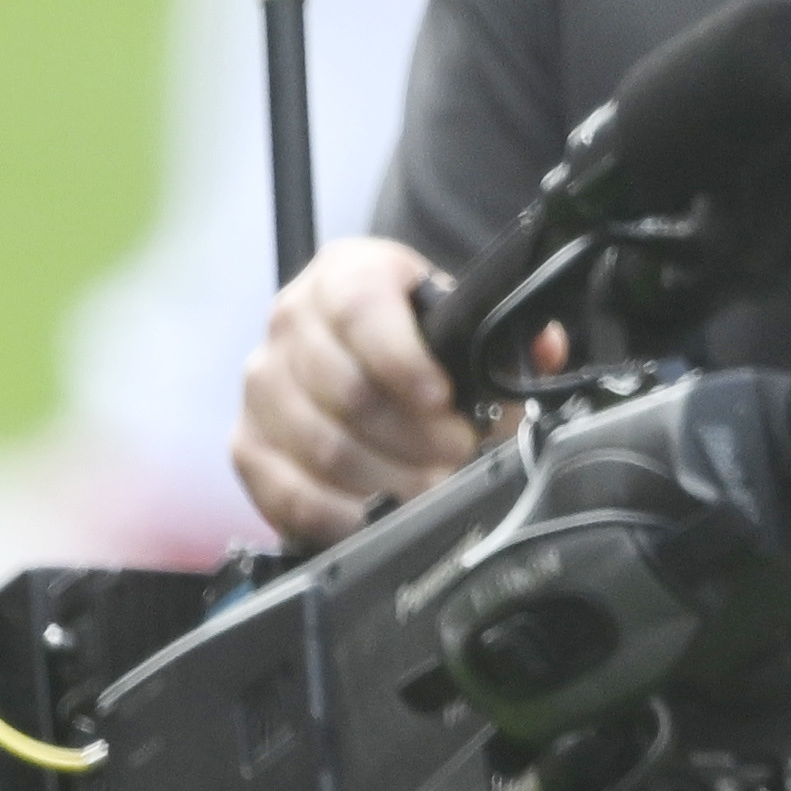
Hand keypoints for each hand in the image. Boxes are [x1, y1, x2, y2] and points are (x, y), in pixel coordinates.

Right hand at [231, 235, 480, 541]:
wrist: (364, 346)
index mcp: (346, 273)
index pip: (362, 309)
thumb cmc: (413, 332)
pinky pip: (288, 491)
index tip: (443, 398)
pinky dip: (339, 513)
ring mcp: (263, 385)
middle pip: (345, 389)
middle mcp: (292, 322)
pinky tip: (378, 517)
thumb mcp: (456, 317)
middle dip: (414, 435)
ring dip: (387, 478)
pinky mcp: (247, 444)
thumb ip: (503, 333)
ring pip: (321, 446)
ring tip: (433, 487)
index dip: (404, 359)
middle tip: (458, 454)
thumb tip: (543, 349)